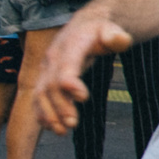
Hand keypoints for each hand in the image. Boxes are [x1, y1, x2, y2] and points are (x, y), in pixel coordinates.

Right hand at [33, 9, 132, 133]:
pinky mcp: (44, 78)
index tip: (83, 98)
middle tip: (73, 124)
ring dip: (49, 115)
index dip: (70, 82)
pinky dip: (42, 114)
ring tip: (62, 132)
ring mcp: (46, 69)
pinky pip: (37, 99)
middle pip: (51, 85)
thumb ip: (116, 37)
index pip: (66, 66)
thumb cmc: (100, 31)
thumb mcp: (112, 30)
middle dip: (60, 106)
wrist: (84, 26)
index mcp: (70, 45)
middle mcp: (53, 58)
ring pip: (40, 94)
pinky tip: (53, 128)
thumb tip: (121, 40)